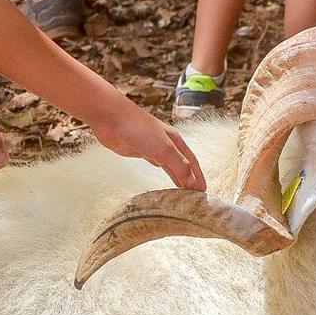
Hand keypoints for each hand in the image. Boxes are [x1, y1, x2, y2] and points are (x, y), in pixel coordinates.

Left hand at [90, 96, 204, 190]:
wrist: (111, 119)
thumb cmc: (138, 127)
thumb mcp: (164, 148)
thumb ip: (179, 165)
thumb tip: (193, 182)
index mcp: (175, 141)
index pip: (192, 162)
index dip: (198, 176)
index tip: (203, 191)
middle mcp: (167, 144)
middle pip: (183, 164)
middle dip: (190, 178)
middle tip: (195, 196)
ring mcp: (153, 148)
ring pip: (170, 166)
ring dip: (178, 178)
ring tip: (183, 192)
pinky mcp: (140, 152)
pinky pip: (156, 165)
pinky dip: (163, 173)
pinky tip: (165, 178)